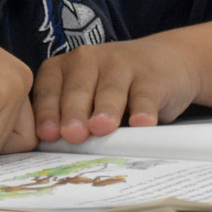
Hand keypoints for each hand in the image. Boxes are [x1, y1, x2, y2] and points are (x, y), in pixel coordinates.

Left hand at [33, 37, 198, 144]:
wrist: (164, 59)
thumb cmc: (112, 88)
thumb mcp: (86, 98)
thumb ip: (68, 119)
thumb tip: (55, 152)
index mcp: (65, 67)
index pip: (49, 89)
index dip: (47, 112)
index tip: (47, 135)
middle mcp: (88, 60)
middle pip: (78, 90)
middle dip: (73, 113)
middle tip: (72, 134)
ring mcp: (122, 64)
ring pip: (110, 90)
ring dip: (105, 109)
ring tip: (100, 127)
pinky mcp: (152, 77)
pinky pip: (144, 96)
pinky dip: (142, 110)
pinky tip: (140, 123)